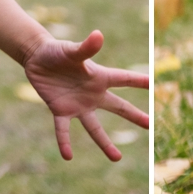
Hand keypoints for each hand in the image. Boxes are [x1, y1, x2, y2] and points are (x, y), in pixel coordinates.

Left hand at [20, 30, 150, 161]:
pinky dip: (65, 142)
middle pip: (118, 107)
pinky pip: (63, 130)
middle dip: (135, 116)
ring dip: (105, 143)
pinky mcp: (60, 111)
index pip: (124, 79)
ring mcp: (78, 105)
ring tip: (117, 158)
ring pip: (94, 127)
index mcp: (99, 77)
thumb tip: (98, 35)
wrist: (38, 58)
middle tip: (151, 125)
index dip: (139, 81)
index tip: (155, 86)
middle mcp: (93, 94)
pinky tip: (67, 156)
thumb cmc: (57, 51)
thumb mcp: (71, 49)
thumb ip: (86, 47)